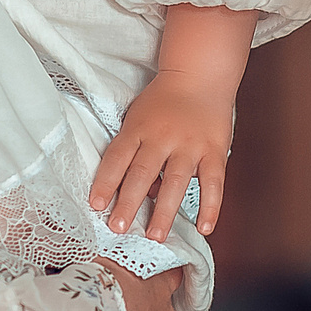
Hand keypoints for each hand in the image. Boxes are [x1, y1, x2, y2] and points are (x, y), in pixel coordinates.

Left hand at [91, 71, 231, 241]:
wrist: (199, 74)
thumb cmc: (163, 102)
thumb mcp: (139, 118)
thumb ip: (135, 151)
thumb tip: (139, 193)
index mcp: (139, 127)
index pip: (118, 157)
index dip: (105, 181)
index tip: (96, 204)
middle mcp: (163, 136)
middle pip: (142, 172)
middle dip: (129, 202)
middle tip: (119, 227)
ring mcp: (190, 144)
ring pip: (176, 182)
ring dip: (164, 211)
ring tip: (155, 236)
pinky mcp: (214, 151)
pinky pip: (213, 182)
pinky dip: (210, 206)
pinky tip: (204, 227)